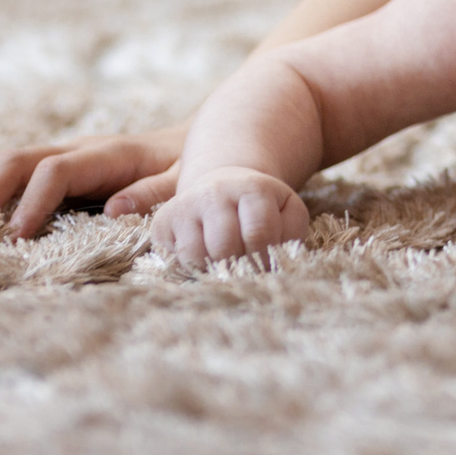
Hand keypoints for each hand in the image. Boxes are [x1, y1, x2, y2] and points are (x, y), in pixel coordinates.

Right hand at [0, 127, 187, 237]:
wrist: (203, 137)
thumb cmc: (196, 164)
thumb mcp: (190, 179)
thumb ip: (157, 192)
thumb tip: (113, 208)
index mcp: (109, 154)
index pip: (55, 170)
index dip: (32, 202)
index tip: (16, 237)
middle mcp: (79, 150)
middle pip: (15, 160)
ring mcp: (65, 157)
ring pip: (6, 164)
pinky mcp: (60, 169)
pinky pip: (14, 175)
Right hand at [150, 167, 310, 266]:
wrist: (222, 186)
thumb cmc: (259, 207)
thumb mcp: (287, 209)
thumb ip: (292, 231)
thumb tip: (278, 258)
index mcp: (253, 188)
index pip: (259, 232)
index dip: (266, 257)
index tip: (268, 264)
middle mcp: (215, 193)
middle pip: (225, 247)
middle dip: (239, 266)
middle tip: (246, 267)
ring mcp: (185, 205)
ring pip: (195, 255)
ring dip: (214, 268)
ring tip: (226, 262)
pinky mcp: (163, 221)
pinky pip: (175, 257)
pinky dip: (192, 266)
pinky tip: (205, 257)